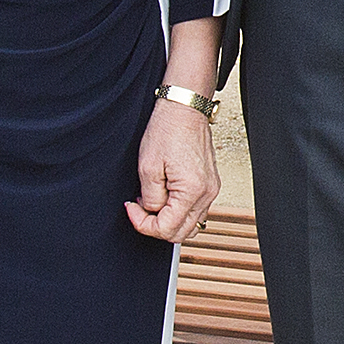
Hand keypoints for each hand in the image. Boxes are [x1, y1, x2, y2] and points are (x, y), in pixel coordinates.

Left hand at [127, 99, 220, 243]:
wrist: (184, 110)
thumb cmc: (168, 131)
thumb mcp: (147, 167)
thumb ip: (150, 198)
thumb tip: (151, 211)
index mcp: (192, 191)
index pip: (167, 229)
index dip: (143, 224)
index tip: (132, 208)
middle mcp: (207, 194)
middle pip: (182, 233)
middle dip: (156, 226)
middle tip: (140, 209)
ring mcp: (211, 190)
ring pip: (191, 225)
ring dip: (169, 221)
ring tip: (153, 203)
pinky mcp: (210, 185)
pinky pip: (196, 211)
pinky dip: (179, 212)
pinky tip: (166, 197)